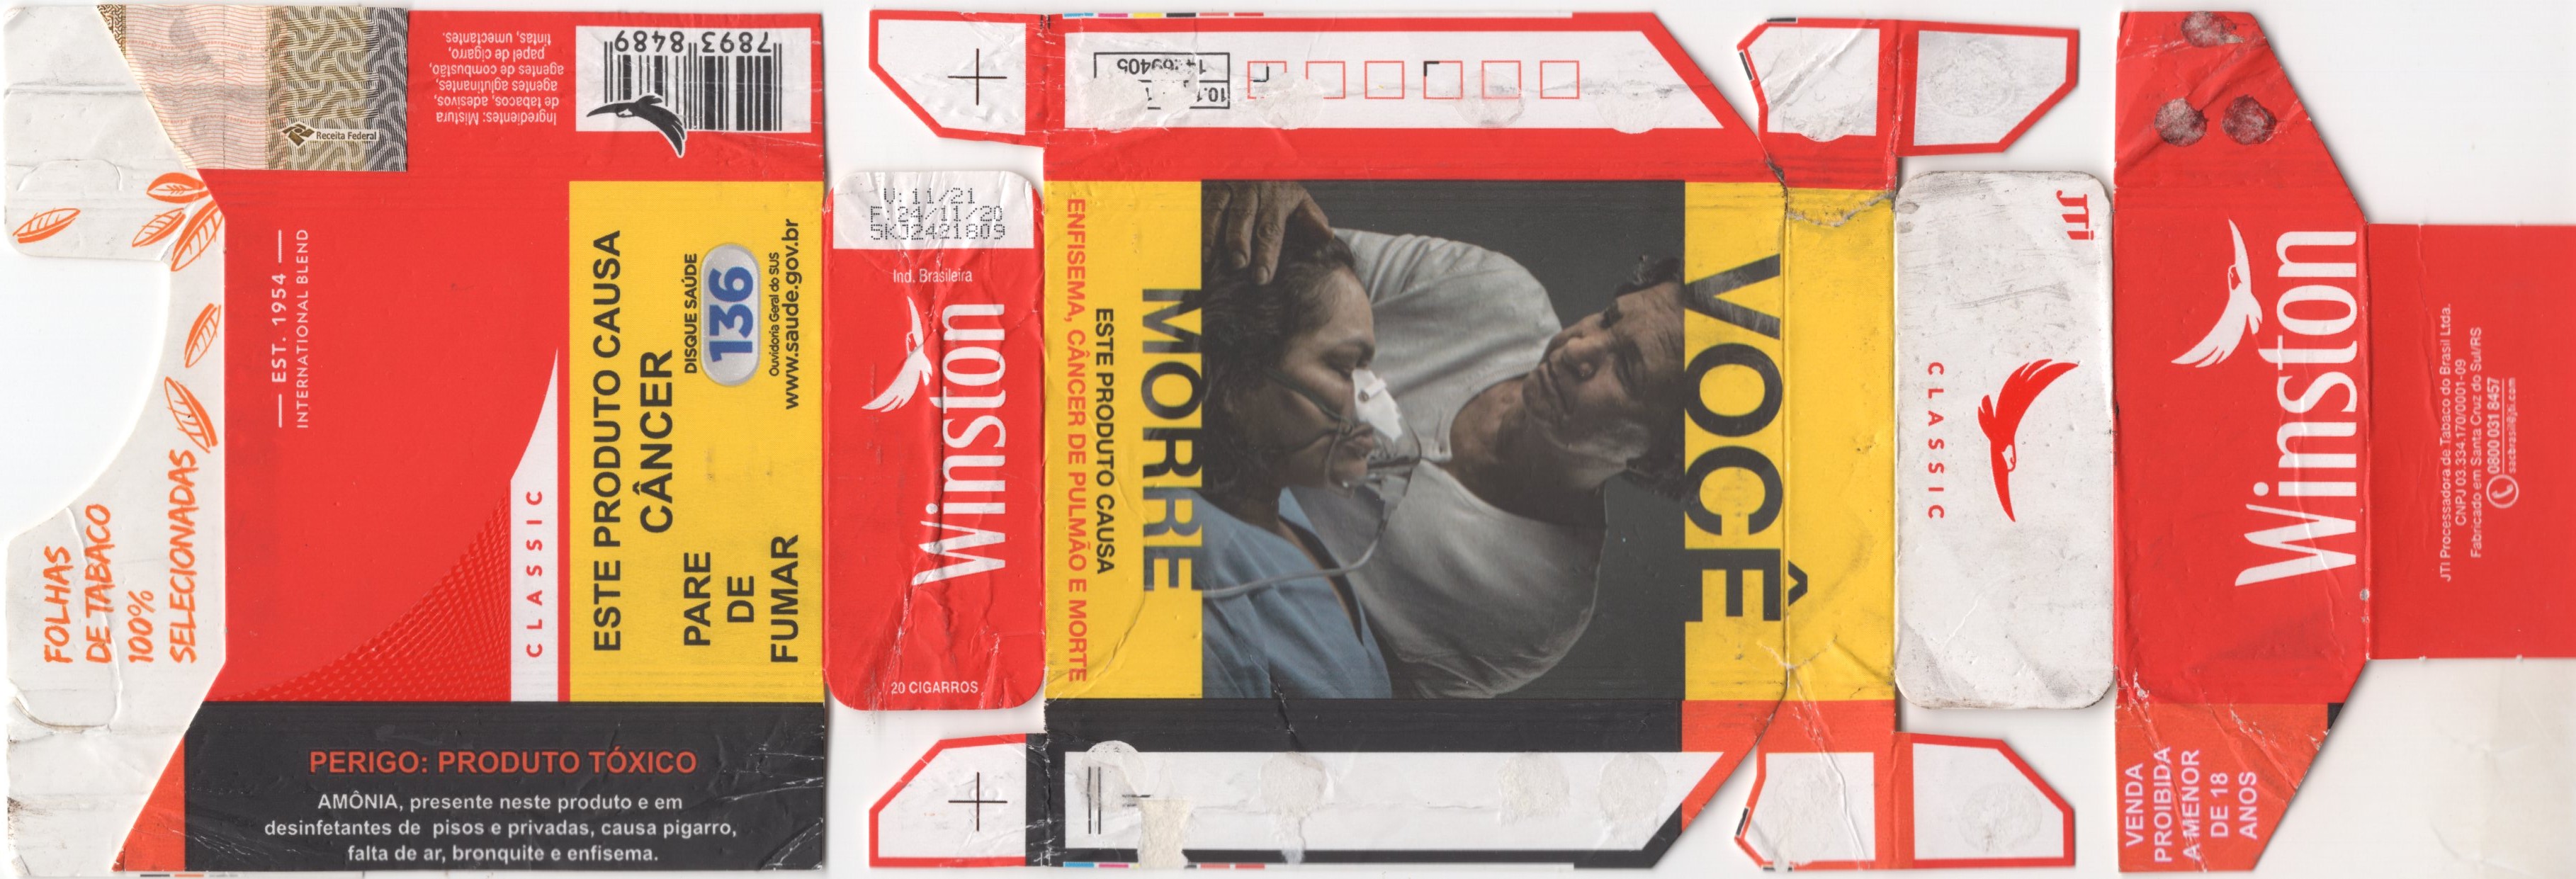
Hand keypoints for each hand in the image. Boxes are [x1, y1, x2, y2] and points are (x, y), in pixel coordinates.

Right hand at [1204, 181, 1330, 283]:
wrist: (1260, 157)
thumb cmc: (1281, 191)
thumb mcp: (1300, 201)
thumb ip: (1312, 219)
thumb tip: (1327, 238)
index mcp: (1279, 196)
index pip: (1272, 227)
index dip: (1267, 253)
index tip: (1262, 276)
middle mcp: (1254, 189)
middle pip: (1246, 218)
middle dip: (1241, 243)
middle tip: (1239, 265)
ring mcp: (1232, 186)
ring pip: (1222, 210)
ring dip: (1216, 235)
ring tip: (1213, 260)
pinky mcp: (1214, 186)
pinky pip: (1205, 206)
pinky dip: (1201, 227)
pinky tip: (1200, 248)